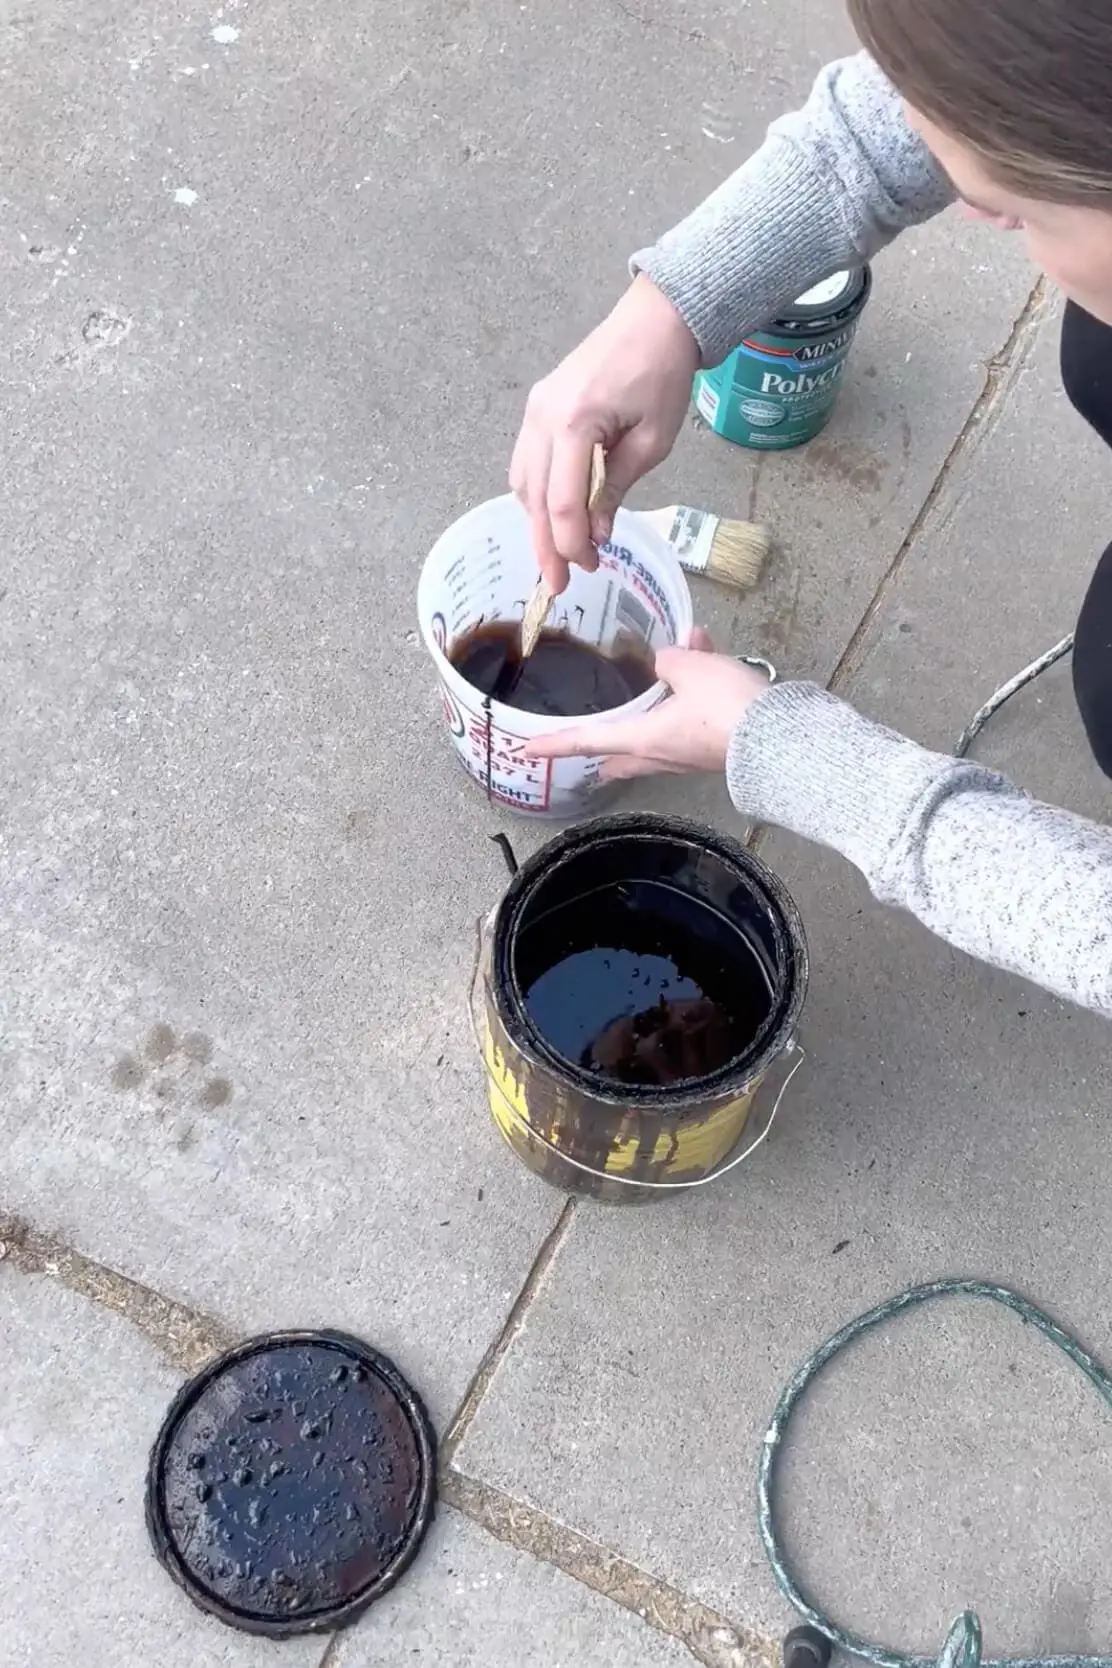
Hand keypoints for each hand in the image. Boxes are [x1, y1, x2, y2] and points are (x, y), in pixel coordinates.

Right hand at [509, 276, 700, 595]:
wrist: (654, 321)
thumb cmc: (662, 375)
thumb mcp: (652, 441)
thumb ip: (618, 488)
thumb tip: (598, 532)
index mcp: (574, 423)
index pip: (562, 503)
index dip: (571, 544)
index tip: (589, 568)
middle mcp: (543, 417)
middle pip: (533, 498)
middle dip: (546, 545)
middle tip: (559, 584)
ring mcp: (534, 411)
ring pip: (522, 483)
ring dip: (536, 522)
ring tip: (558, 554)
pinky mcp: (538, 408)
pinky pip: (526, 462)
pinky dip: (535, 494)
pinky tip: (552, 515)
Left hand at [528, 630, 772, 779]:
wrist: (780, 735)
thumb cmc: (726, 707)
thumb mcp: (692, 668)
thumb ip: (670, 660)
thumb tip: (667, 660)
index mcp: (645, 738)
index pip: (588, 740)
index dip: (556, 743)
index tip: (527, 749)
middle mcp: (663, 753)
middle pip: (624, 753)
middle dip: (607, 749)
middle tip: (593, 749)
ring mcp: (691, 755)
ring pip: (660, 733)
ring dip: (657, 705)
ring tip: (669, 665)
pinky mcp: (717, 748)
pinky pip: (694, 717)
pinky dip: (693, 691)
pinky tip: (707, 653)